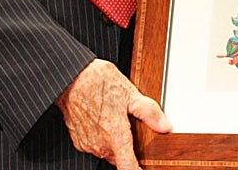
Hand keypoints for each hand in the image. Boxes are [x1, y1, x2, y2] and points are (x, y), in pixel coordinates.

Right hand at [57, 58, 171, 169]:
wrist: (72, 77)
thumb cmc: (98, 82)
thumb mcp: (130, 93)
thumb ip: (149, 112)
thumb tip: (164, 126)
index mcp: (115, 136)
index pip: (128, 168)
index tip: (144, 169)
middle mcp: (100, 144)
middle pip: (119, 159)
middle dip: (127, 150)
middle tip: (131, 130)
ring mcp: (88, 144)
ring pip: (107, 152)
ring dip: (114, 143)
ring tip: (115, 120)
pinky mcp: (78, 140)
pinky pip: (95, 145)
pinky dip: (101, 138)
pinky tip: (103, 120)